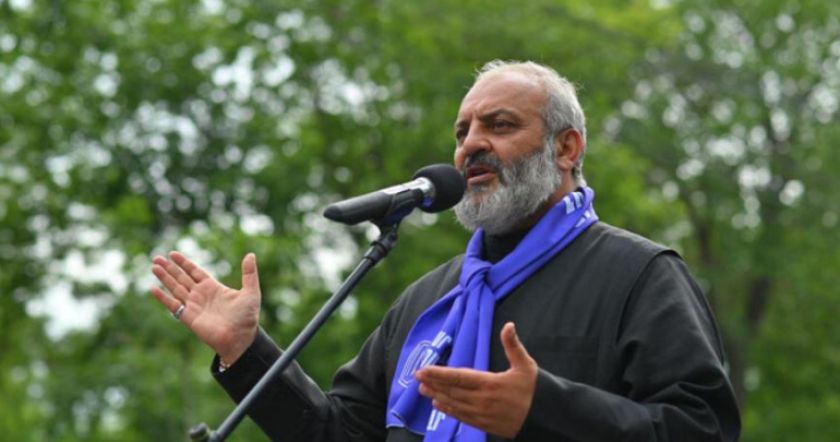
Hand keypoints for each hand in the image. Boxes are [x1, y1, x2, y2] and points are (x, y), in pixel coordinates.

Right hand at [151, 251, 260, 365]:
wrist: (240, 338)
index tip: (173, 254)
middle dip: (170, 268)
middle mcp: (201, 295)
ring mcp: (194, 306)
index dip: (184, 263)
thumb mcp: (251, 292)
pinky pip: (173, 305)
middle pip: (182, 278)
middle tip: (157, 258)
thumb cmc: (247, 318)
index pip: (195, 272)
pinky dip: (163, 298)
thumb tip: (250, 255)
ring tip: (154, 267)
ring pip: (175, 288)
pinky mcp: (189, 317)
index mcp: (213, 288)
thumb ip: (249, 274)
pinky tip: (153, 289)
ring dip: (164, 278)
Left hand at [416, 322, 537, 438]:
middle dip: (434, 384)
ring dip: (437, 396)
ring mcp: (482, 414)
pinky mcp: (484, 424)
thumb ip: (513, 345)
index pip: (459, 377)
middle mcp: (483, 400)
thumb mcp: (526, 364)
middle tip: (417, 377)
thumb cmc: (534, 388)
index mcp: (491, 384)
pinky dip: (448, 410)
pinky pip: (462, 417)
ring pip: (454, 404)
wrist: (544, 417)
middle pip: (452, 391)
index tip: (424, 370)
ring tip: (423, 389)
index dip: (439, 374)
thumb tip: (509, 325)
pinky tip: (439, 404)